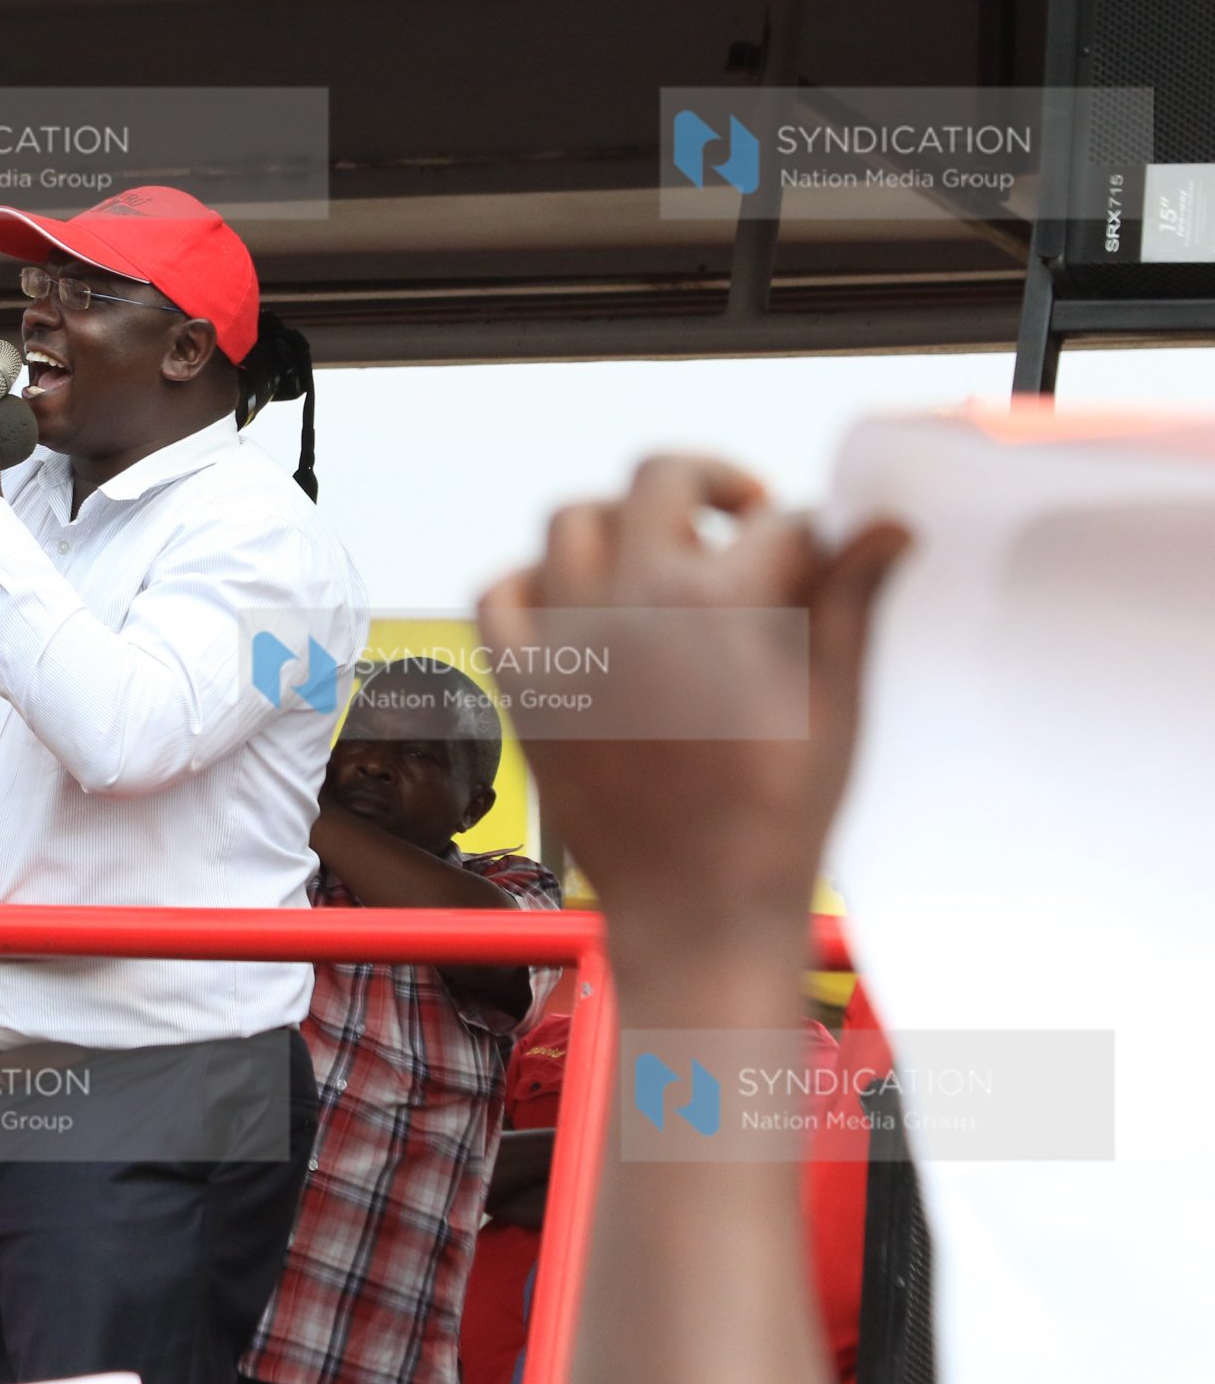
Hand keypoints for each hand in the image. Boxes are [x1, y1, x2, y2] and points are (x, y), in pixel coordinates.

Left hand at [477, 455, 907, 980]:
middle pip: (657, 477)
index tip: (817, 557)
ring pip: (570, 520)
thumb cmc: (777, 815)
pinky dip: (530, 579)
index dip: (806, 534)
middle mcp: (627, 603)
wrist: (696, 906)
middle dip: (712, 482)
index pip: (773, 521)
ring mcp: (564, 640)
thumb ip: (848, 601)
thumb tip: (883, 526)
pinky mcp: (523, 683)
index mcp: (715, 601)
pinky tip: (577, 599)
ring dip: (620, 522)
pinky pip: (500, 594)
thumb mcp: (834, 703)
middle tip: (742, 517)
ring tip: (662, 556)